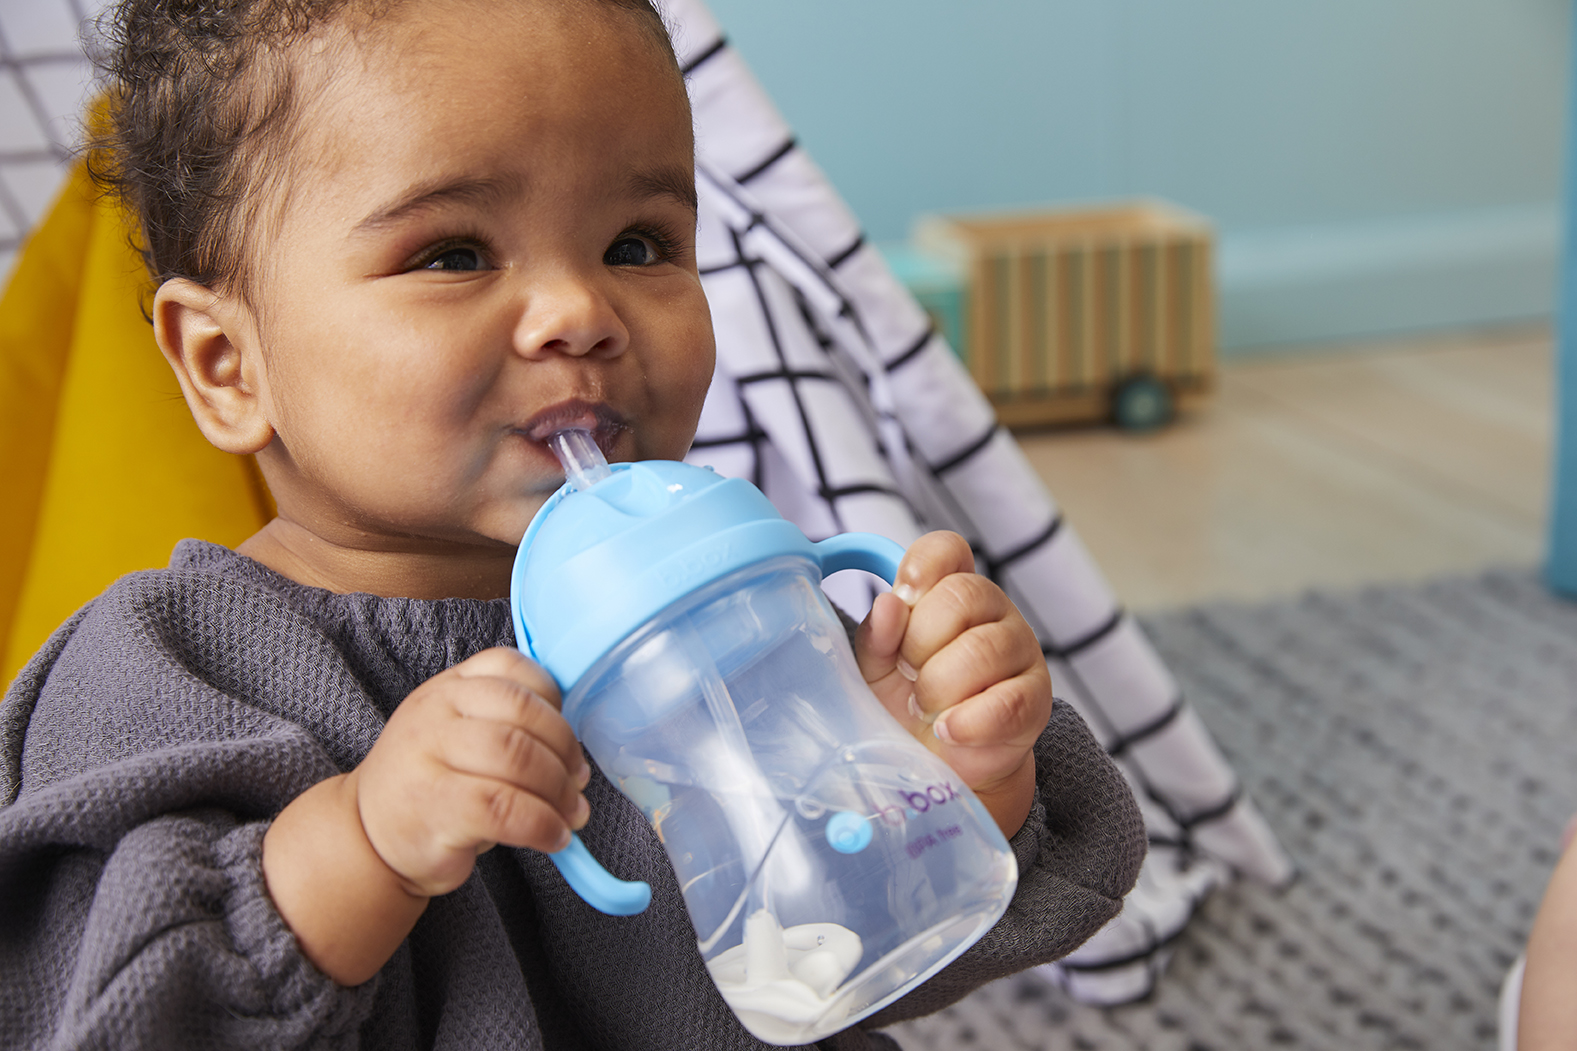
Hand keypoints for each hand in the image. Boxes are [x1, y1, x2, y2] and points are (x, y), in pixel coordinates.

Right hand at [353, 647, 590, 895]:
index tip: (564, 740)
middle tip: (577, 784)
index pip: (512, 668)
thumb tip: (576, 761)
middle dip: (564, 752)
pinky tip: (553, 837)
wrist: (367, 836)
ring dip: (559, 791)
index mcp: (449, 687)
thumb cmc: (432, 786)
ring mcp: (429, 756)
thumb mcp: (459, 735)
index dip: (553, 702)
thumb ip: (508, 726)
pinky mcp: (434, 807)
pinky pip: (505, 808)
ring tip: (571, 815)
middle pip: (523, 715)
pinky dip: (542, 824)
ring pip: (517, 758)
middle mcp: (436, 712)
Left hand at [853, 531, 1051, 837]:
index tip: (904, 599)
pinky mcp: (1036, 699)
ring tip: (926, 709)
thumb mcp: (878, 670)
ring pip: (981, 650)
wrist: (940, 768)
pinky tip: (948, 730)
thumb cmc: (907, 706)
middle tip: (909, 674)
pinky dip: (967, 721)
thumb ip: (877, 638)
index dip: (923, 567)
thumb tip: (887, 605)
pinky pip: (1006, 702)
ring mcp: (1021, 651)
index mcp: (951, 591)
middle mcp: (993, 611)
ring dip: (939, 687)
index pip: (948, 550)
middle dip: (921, 642)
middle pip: (962, 596)